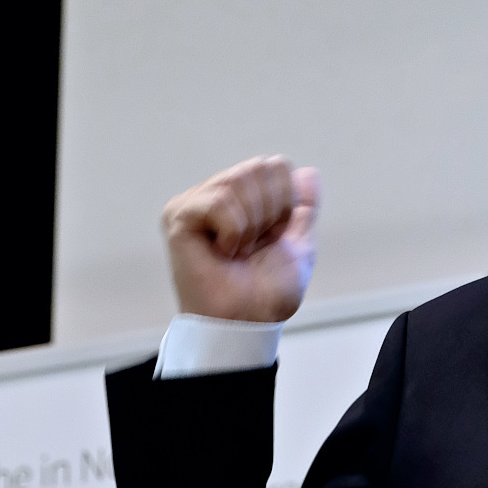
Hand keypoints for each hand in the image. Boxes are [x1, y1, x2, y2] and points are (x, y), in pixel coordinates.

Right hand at [161, 156, 319, 322]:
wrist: (248, 322)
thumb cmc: (267, 293)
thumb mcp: (298, 245)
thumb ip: (304, 208)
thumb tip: (308, 172)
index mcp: (242, 199)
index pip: (276, 166)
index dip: (285, 203)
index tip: (272, 238)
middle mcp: (215, 194)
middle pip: (259, 167)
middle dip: (269, 212)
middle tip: (252, 247)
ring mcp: (194, 204)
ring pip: (238, 181)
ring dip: (250, 225)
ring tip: (236, 252)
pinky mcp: (178, 217)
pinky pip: (220, 201)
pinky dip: (233, 232)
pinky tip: (221, 253)